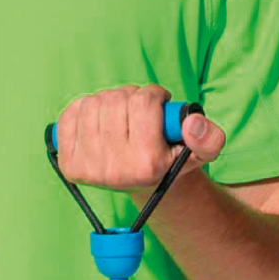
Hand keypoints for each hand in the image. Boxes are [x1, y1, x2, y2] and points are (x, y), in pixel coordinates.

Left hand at [53, 85, 225, 191]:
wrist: (143, 185)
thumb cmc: (169, 158)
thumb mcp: (200, 152)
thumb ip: (210, 138)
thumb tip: (193, 124)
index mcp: (147, 164)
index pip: (144, 103)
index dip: (154, 94)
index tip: (158, 102)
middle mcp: (115, 170)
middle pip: (116, 100)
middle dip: (131, 97)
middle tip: (138, 110)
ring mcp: (88, 168)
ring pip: (93, 103)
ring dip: (109, 102)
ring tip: (121, 116)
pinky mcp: (69, 164)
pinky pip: (70, 114)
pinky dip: (85, 109)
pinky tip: (100, 122)